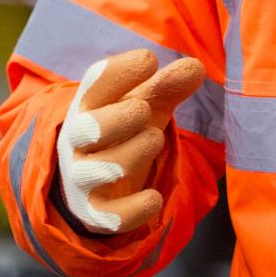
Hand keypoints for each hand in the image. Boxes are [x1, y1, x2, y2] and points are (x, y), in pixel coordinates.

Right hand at [56, 49, 206, 234]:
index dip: (120, 71)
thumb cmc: (121, 131)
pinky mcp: (95, 212)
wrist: (90, 184)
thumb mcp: (144, 104)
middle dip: (123, 117)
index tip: (150, 60)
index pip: (94, 83)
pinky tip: (154, 198)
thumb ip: (167, 86)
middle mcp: (79, 140)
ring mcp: (84, 177)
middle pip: (90, 127)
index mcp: (89, 105)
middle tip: (146, 111)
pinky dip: (135, 209)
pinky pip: (110, 216)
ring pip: (101, 169)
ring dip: (133, 152)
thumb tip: (196, 66)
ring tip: (155, 139)